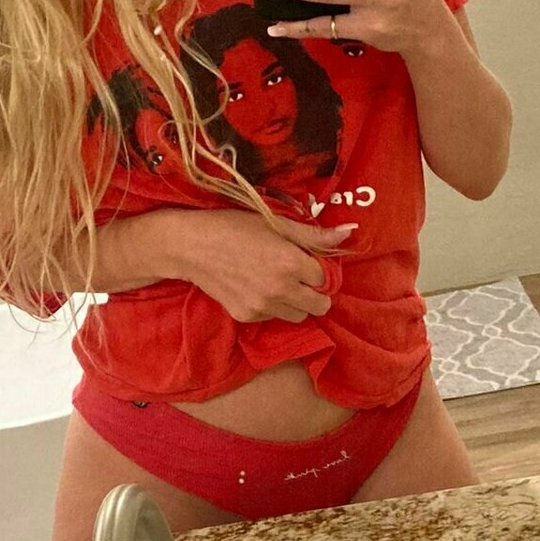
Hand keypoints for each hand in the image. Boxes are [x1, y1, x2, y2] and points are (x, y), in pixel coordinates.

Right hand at [173, 210, 356, 323]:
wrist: (190, 246)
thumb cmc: (234, 227)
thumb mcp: (276, 223)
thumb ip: (314, 234)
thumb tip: (349, 233)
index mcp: (292, 263)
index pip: (326, 279)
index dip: (320, 270)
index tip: (308, 262)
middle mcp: (281, 290)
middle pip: (319, 305)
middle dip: (315, 293)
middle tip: (300, 278)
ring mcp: (263, 307)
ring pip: (298, 316)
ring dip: (295, 302)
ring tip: (277, 282)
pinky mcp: (247, 316)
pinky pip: (272, 317)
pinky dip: (272, 306)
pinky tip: (255, 287)